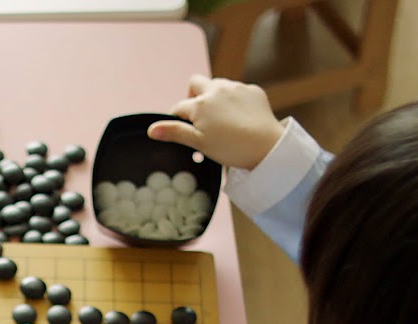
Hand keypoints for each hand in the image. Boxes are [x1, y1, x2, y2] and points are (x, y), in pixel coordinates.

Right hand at [146, 74, 285, 169]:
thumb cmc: (231, 148)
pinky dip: (235, 100)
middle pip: (196, 82)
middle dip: (194, 95)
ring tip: (222, 118)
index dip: (177, 119)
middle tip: (200, 116)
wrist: (267, 147)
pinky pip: (239, 90)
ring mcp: (236, 88)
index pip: (179, 107)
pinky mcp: (253, 90)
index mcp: (200, 103)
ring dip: (215, 96)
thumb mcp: (199, 143)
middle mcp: (216, 89)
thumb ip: (175, 132)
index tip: (181, 130)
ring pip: (218, 84)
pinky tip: (241, 117)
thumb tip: (150, 129)